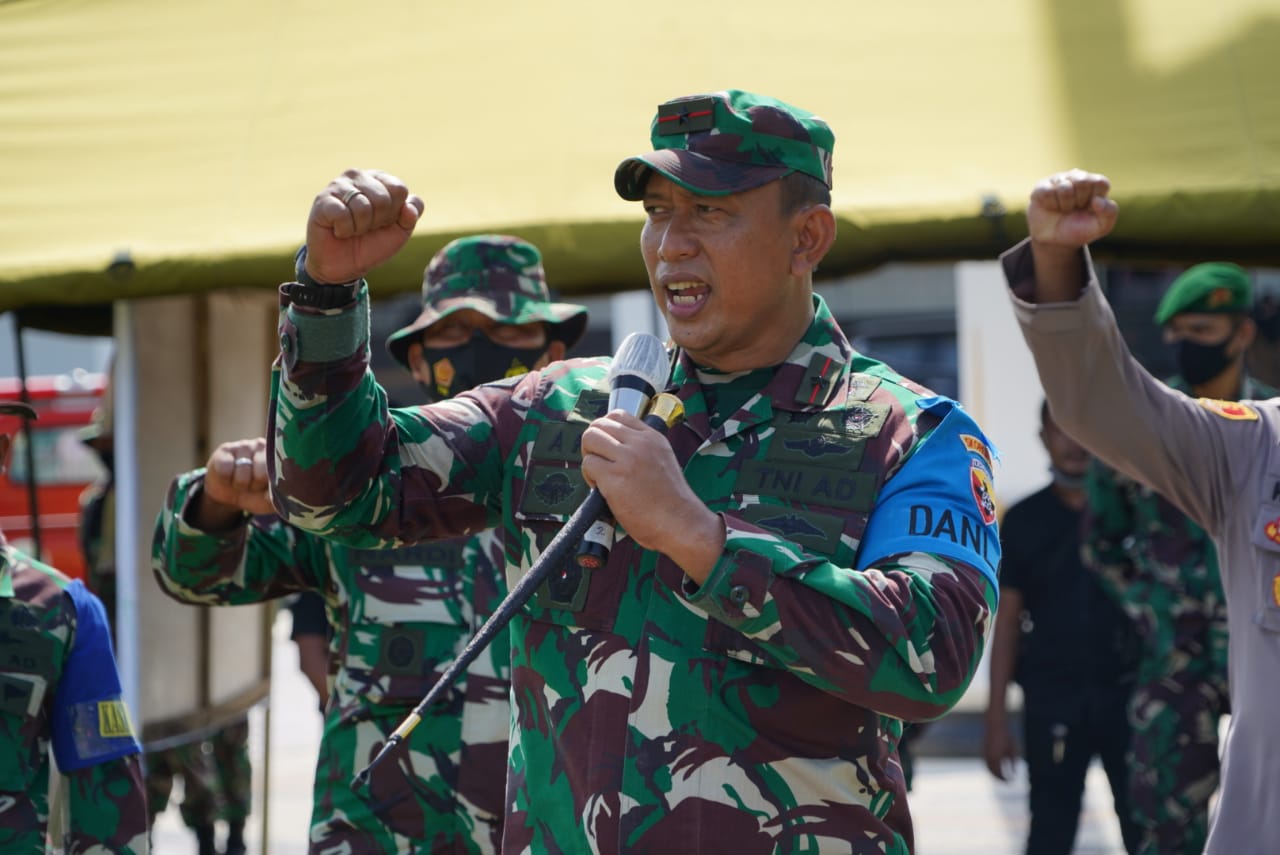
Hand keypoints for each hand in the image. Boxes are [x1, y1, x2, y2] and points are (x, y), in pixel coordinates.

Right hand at [200, 438, 274, 519]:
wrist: (230, 496)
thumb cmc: (256, 495)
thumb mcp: (270, 500)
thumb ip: (281, 495)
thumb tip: (280, 493)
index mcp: (279, 457)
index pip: (280, 470)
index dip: (271, 484)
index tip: (267, 489)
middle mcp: (264, 447)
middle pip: (261, 471)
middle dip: (255, 485)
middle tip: (253, 486)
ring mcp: (245, 445)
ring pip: (243, 470)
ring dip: (240, 483)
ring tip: (241, 483)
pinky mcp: (226, 449)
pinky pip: (225, 467)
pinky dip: (226, 479)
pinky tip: (228, 478)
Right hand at [304, 169, 424, 283]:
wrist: (344, 266)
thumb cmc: (371, 244)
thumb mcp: (399, 232)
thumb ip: (411, 216)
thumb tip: (410, 206)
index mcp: (379, 179)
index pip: (399, 189)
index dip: (394, 213)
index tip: (383, 222)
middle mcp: (358, 176)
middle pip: (382, 198)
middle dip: (377, 222)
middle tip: (365, 228)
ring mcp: (338, 186)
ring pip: (363, 207)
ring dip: (360, 228)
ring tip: (352, 229)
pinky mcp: (322, 200)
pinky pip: (343, 215)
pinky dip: (345, 230)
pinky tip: (338, 230)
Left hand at [580, 411, 723, 581]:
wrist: (681, 523)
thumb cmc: (671, 501)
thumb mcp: (663, 461)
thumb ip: (643, 450)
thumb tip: (615, 448)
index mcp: (653, 438)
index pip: (618, 415)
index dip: (605, 430)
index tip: (607, 448)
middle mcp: (640, 444)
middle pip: (599, 424)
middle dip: (592, 444)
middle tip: (599, 464)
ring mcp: (627, 459)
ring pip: (590, 439)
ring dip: (589, 458)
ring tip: (599, 476)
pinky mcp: (615, 478)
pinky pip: (588, 464)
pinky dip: (589, 477)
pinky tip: (601, 489)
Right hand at [982, 713, 1019, 781]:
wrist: (995, 724)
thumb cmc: (1006, 736)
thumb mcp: (1012, 749)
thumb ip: (1013, 762)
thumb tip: (1014, 774)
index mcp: (996, 758)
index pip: (999, 774)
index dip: (1004, 779)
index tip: (1010, 781)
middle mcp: (989, 757)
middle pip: (992, 772)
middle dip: (998, 778)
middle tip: (1006, 782)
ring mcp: (985, 753)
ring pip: (988, 768)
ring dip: (994, 773)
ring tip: (1001, 777)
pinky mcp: (984, 750)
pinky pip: (986, 762)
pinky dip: (991, 767)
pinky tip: (997, 768)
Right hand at [1026, 169, 1118, 250]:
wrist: (1054, 241)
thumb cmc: (1079, 230)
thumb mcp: (1101, 226)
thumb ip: (1110, 212)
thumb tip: (1097, 199)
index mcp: (1095, 184)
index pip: (1100, 182)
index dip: (1094, 200)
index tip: (1090, 209)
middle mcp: (1077, 177)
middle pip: (1082, 182)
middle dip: (1079, 202)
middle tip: (1075, 209)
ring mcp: (1059, 180)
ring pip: (1064, 188)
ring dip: (1064, 206)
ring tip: (1063, 209)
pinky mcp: (1041, 187)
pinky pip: (1047, 192)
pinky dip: (1051, 205)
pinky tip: (1051, 207)